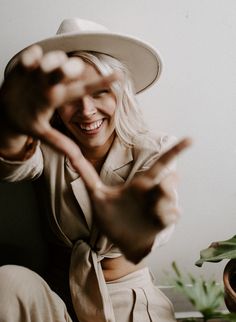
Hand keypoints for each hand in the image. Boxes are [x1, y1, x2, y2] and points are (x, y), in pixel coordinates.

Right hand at [1, 45, 119, 154]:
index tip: (119, 76)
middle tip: (78, 67)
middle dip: (71, 69)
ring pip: (50, 62)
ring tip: (48, 68)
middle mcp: (52, 83)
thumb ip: (63, 147)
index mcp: (61, 97)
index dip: (101, 83)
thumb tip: (82, 165)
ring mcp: (38, 74)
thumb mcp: (46, 135)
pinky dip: (31, 57)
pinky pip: (29, 58)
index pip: (83, 90)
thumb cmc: (31, 121)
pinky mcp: (22, 69)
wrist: (7, 112)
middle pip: (66, 72)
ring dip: (52, 62)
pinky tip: (32, 59)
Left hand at [69, 137, 191, 262]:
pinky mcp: (164, 223)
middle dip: (169, 184)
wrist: (118, 242)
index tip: (190, 139)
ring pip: (172, 199)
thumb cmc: (110, 217)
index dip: (175, 151)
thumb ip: (86, 174)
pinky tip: (154, 221)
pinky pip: (173, 214)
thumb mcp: (97, 195)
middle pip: (171, 180)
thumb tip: (68, 153)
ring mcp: (161, 209)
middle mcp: (154, 194)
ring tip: (150, 212)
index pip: (160, 164)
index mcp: (140, 184)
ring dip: (162, 204)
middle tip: (158, 189)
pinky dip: (164, 216)